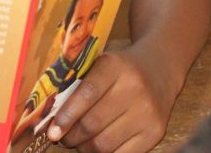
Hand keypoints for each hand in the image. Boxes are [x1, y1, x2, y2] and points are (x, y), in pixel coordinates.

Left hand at [44, 52, 171, 152]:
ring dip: (84, 149)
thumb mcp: (98, 66)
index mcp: (113, 66)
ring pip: (104, 144)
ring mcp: (147, 113)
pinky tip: (95, 148)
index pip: (86, 94)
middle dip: (70, 137)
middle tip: (60, 138)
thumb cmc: (118, 71)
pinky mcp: (156, 132)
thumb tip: (51, 119)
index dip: (66, 116)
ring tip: (76, 143)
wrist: (159, 70)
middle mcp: (134, 89)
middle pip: (92, 124)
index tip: (52, 131)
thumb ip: (75, 86)